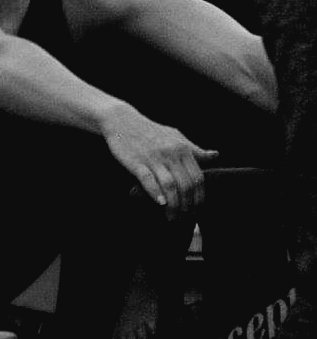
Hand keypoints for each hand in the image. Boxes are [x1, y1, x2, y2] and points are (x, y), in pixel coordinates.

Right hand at [103, 103, 218, 217]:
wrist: (122, 121)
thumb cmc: (150, 131)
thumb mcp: (175, 137)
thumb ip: (194, 149)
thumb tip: (215, 155)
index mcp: (182, 148)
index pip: (198, 178)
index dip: (199, 197)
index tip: (196, 209)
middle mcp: (170, 153)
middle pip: (186, 185)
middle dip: (187, 205)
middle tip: (184, 217)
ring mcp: (153, 158)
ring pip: (170, 185)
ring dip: (173, 205)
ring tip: (172, 216)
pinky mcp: (136, 162)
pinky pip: (148, 180)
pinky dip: (155, 193)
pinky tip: (160, 203)